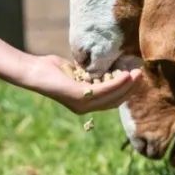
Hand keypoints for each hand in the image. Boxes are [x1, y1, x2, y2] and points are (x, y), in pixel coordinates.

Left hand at [21, 54, 140, 113]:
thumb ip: (90, 73)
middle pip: (115, 100)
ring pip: (112, 96)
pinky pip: (104, 90)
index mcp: (85, 102)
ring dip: (127, 85)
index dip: (125, 90)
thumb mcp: (76, 71)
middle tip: (141, 75)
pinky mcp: (79, 96)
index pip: (111, 100)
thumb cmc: (51, 69)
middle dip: (130, 88)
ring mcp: (82, 104)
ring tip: (137, 74)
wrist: (33, 71)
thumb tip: (105, 67)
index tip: (135, 78)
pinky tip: (125, 75)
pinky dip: (117, 83)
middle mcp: (85, 107)